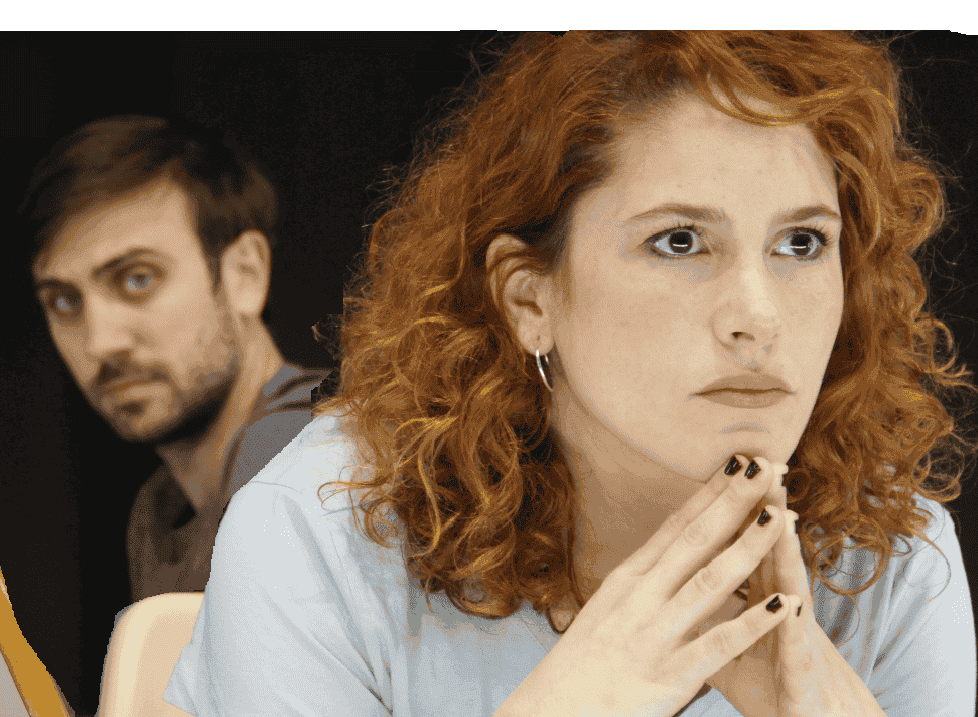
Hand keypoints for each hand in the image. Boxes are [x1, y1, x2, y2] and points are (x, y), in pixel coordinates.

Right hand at [496, 456, 795, 716]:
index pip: (677, 525)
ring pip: (710, 582)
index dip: (711, 492)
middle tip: (767, 467)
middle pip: (695, 540)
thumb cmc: (585, 662)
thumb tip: (679, 549)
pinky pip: (718, 644)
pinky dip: (753, 623)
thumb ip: (647, 580)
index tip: (741, 461)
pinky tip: (784, 605)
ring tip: (780, 519)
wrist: (552, 712)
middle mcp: (641, 597)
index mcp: (630, 578)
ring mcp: (654, 633)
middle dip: (734, 502)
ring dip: (747, 549)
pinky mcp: (669, 674)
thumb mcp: (610, 607)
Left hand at [705, 457, 886, 716]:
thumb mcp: (735, 641)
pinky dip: (789, 626)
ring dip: (784, 554)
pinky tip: (790, 602)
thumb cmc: (773, 684)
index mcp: (759, 599)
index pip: (743, 543)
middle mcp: (782, 610)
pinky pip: (794, 649)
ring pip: (790, 589)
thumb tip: (690, 577)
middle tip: (760, 465)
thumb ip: (717, 606)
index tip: (727, 464)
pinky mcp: (801, 675)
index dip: (735, 508)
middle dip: (762, 511)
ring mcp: (795, 641)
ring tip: (779, 515)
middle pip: (770, 553)